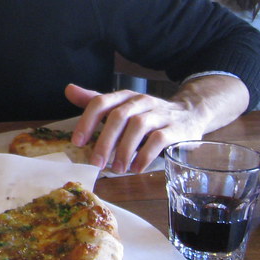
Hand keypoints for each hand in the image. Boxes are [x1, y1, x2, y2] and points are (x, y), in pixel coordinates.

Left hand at [65, 83, 213, 173]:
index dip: (87, 121)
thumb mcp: (121, 107)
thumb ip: (96, 102)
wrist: (190, 113)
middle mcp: (141, 101)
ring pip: (138, 127)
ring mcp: (159, 114)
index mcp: (124, 97)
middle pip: (118, 117)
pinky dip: (145, 155)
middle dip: (104, 141)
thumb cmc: (147, 114)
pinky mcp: (176, 128)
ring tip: (116, 169)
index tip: (77, 142)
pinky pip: (158, 140)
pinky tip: (136, 168)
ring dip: (124, 150)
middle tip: (95, 163)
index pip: (100, 102)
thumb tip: (68, 90)